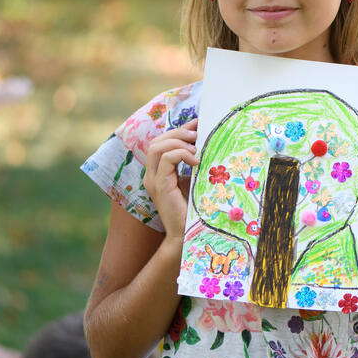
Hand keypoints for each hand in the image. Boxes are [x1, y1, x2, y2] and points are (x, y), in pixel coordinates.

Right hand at [143, 120, 197, 241]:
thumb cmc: (194, 208)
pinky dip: (182, 154)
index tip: (198, 122)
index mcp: (158, 172)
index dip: (178, 129)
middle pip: (157, 141)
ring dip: (179, 141)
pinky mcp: (160, 186)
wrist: (187, 235)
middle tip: (198, 134)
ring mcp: (154, 180)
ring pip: (157, 146)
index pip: (161, 142)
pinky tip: (196, 161)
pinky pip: (166, 159)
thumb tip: (205, 142)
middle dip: (178, 132)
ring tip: (196, 147)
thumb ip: (193, 164)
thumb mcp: (194, 180)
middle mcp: (152, 174)